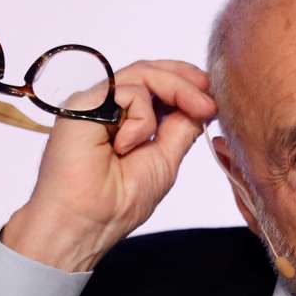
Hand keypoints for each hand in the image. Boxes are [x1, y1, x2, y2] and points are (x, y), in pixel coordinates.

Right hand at [1, 60, 215, 271]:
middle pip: (151, 73)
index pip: (157, 86)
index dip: (186, 83)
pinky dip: (140, 120)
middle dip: (186, 80)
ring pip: (143, 74)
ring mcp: (96, 103)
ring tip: (199, 110)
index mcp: (125, 119)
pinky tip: (126, 146)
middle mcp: (108, 107)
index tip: (211, 96)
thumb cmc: (119, 200)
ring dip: (177, 90)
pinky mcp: (84, 102)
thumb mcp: (166, 159)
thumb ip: (181, 128)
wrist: (86, 221)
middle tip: (209, 100)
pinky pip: (127, 91)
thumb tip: (203, 104)